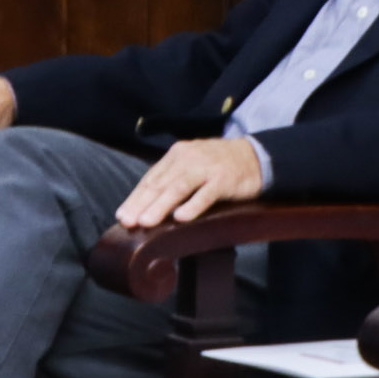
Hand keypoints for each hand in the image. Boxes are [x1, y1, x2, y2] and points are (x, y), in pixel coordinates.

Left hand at [114, 136, 264, 228]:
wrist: (256, 156)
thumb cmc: (219, 166)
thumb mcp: (192, 166)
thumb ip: (172, 180)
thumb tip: (146, 204)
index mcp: (177, 155)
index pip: (151, 178)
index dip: (135, 198)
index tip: (122, 215)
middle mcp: (188, 158)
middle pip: (161, 184)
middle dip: (141, 204)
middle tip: (128, 222)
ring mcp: (207, 168)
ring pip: (178, 188)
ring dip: (161, 206)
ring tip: (146, 222)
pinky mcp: (224, 179)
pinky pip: (206, 194)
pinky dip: (193, 206)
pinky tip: (181, 218)